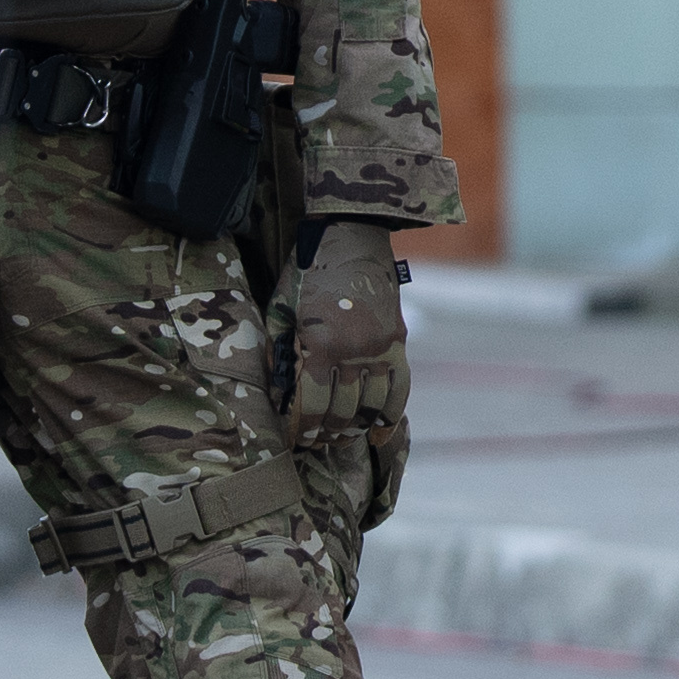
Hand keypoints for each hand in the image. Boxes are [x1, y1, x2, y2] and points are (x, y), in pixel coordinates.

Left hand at [279, 222, 405, 437]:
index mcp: (320, 343)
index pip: (312, 404)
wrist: (351, 236)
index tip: (297, 441)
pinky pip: (400, 388)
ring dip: (356, 427)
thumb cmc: (307, 272)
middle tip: (317, 442)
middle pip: (343, 411)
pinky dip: (391, 414)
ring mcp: (381, 347)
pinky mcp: (398, 341)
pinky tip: (380, 432)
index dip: (303, 428)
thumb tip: (278, 395)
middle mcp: (353, 350)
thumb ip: (279, 351)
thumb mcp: (281, 309)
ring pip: (372, 405)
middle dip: (328, 432)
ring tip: (342, 437)